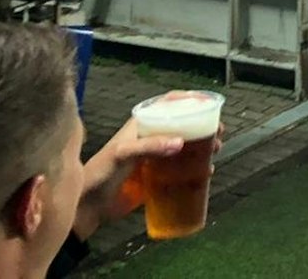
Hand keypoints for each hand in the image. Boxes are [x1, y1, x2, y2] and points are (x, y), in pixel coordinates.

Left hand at [72, 115, 220, 240]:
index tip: (209, 103)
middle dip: (203, 124)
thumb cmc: (100, 173)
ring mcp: (154, 158)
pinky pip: (180, 169)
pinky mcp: (156, 177)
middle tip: (219, 131)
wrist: (88, 207)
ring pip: (184, 145)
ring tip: (216, 150)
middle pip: (182, 124)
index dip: (189, 99)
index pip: (168, 104)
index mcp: (141, 124)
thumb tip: (180, 143)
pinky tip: (205, 172)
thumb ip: (149, 147)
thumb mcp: (122, 154)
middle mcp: (150, 137)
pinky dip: (195, 168)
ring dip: (202, 146)